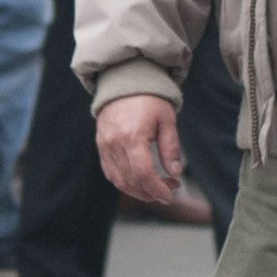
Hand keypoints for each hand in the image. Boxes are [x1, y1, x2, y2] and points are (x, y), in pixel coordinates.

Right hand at [96, 92, 187, 208]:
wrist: (124, 80)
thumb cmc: (149, 98)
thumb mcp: (167, 120)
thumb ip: (171, 148)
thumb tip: (175, 173)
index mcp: (132, 136)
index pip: (143, 174)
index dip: (157, 189)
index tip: (170, 196)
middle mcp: (114, 143)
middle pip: (131, 180)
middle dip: (152, 191)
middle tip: (170, 189)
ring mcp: (104, 144)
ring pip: (118, 180)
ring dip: (138, 190)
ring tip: (156, 188)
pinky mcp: (101, 145)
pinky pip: (110, 172)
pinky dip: (124, 182)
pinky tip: (140, 181)